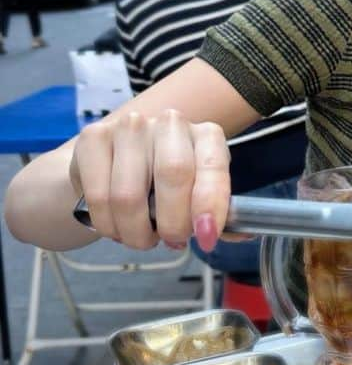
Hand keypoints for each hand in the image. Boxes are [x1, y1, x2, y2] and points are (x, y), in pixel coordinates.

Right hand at [69, 108, 230, 251]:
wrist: (117, 164)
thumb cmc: (166, 183)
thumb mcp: (199, 195)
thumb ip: (219, 215)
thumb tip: (244, 234)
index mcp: (207, 135)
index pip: (212, 168)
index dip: (210, 205)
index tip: (206, 237)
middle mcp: (171, 123)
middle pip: (173, 176)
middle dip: (172, 224)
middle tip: (171, 241)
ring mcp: (130, 126)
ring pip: (128, 196)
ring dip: (136, 232)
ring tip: (141, 237)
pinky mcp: (94, 137)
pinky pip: (98, 197)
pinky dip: (108, 225)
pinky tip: (117, 226)